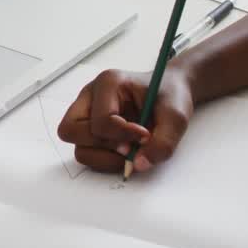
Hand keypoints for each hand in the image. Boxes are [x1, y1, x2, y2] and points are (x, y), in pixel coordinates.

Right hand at [57, 66, 194, 174]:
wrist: (170, 94)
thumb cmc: (170, 97)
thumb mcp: (176, 117)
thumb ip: (163, 143)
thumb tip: (139, 164)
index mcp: (108, 83)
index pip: (100, 120)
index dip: (123, 135)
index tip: (145, 136)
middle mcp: (90, 96)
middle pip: (70, 130)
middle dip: (102, 145)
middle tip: (128, 147)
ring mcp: (86, 113)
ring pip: (77, 147)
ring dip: (104, 157)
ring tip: (130, 152)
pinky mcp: (90, 129)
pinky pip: (86, 153)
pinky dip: (105, 159)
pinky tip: (125, 151)